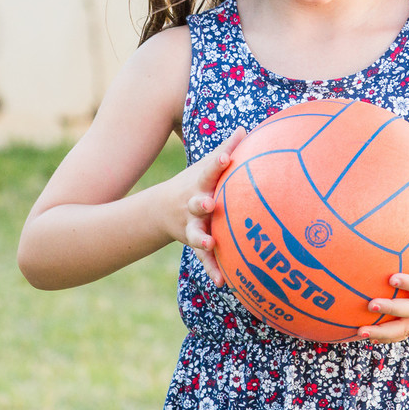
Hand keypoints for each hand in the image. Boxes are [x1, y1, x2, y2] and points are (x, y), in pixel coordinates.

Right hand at [167, 127, 244, 286]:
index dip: (218, 162)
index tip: (227, 156)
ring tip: (209, 243)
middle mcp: (194, 204)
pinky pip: (204, 258)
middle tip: (210, 203)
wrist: (162, 209)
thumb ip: (227, 148)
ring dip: (202, 238)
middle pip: (197, 202)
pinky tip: (221, 281)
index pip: (210, 169)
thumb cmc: (196, 182)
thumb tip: (246, 128)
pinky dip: (212, 269)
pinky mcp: (195, 242)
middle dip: (202, 203)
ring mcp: (192, 224)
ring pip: (196, 232)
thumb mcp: (206, 165)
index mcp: (201, 183)